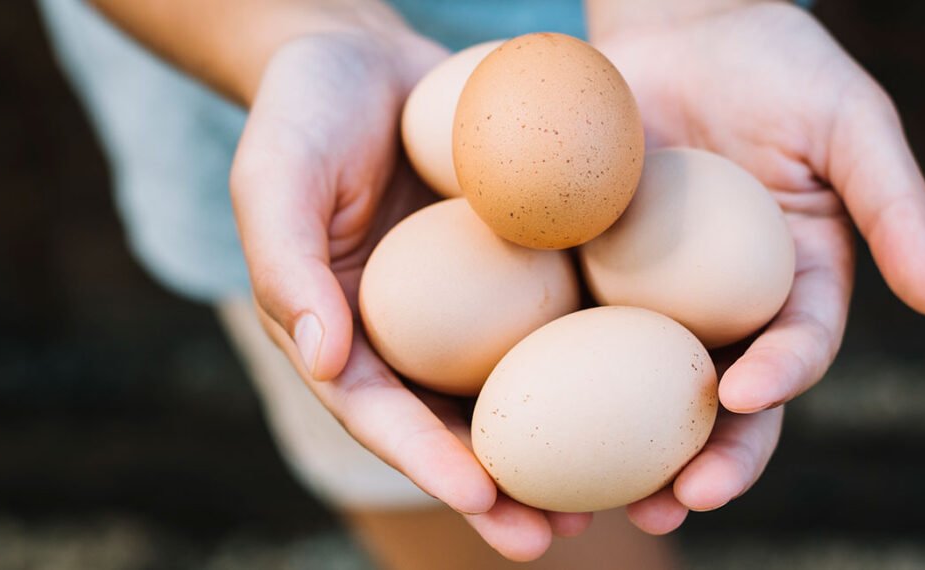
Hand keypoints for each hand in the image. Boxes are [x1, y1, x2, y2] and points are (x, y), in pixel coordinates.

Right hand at [230, 31, 589, 560]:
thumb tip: (324, 359)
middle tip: (555, 539)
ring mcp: (463, 307)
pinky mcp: (511, 270)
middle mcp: (405, 336)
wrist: (363, 56)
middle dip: (503, 492)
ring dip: (560, 454)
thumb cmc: (305, 111)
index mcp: (340, 334)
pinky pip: (553, 322)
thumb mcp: (277, 174)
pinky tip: (647, 394)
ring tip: (617, 500)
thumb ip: (286, 261)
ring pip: (513, 393)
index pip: (378, 413)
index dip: (428, 461)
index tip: (482, 502)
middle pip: (453, 427)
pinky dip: (593, 367)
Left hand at [594, 3, 924, 531]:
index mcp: (793, 287)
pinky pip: (571, 329)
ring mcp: (652, 296)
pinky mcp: (592, 273)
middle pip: (715, 400)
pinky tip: (528, 411)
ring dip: (622, 452)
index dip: (776, 383)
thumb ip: (894, 205)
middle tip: (678, 502)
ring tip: (595, 501)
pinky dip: (554, 375)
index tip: (742, 397)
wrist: (683, 26)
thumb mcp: (852, 125)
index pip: (793, 353)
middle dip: (705, 458)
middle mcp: (723, 308)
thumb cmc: (780, 67)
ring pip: (638, 390)